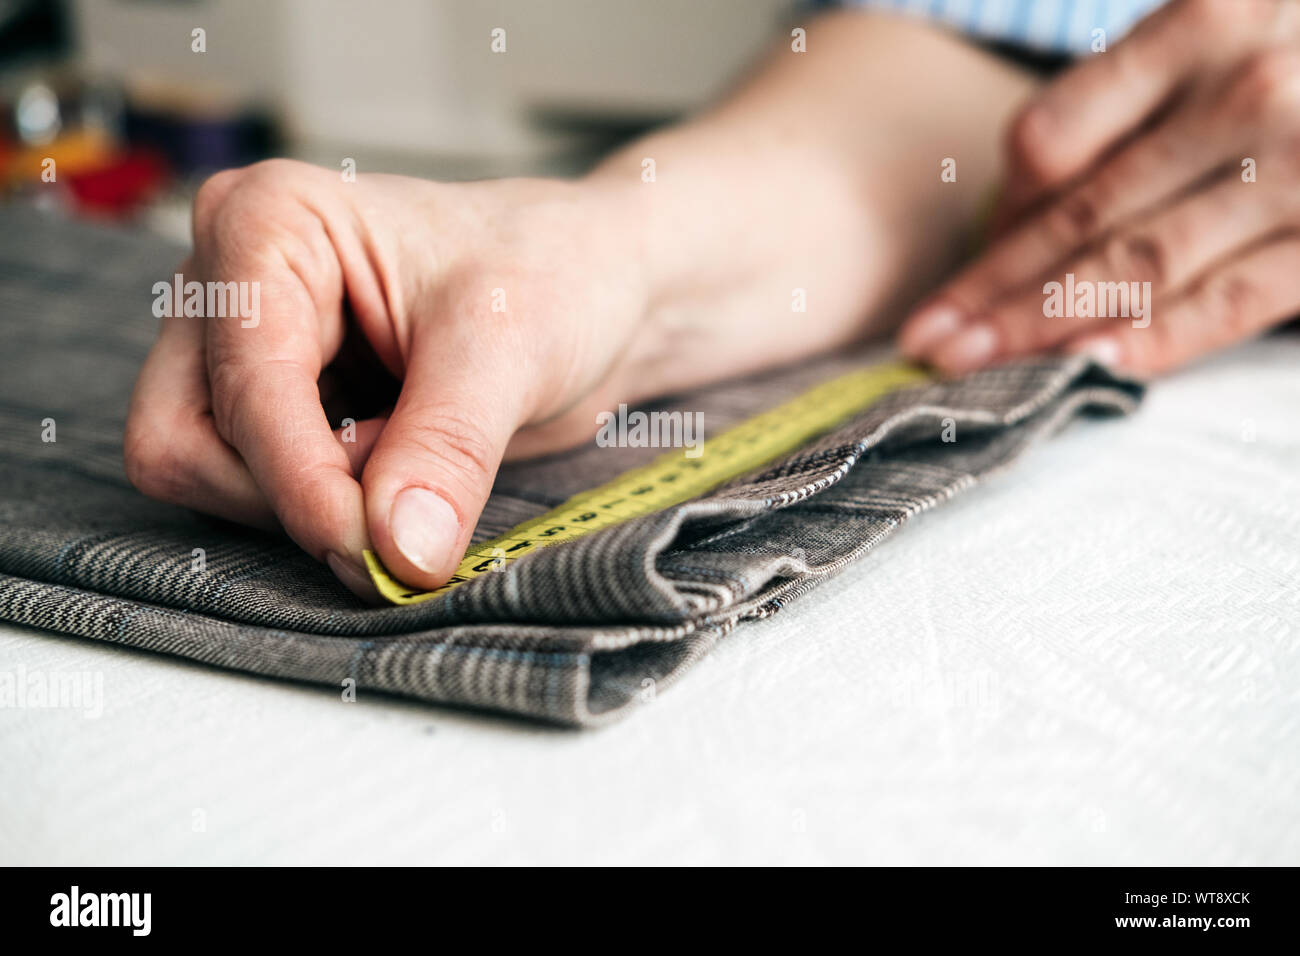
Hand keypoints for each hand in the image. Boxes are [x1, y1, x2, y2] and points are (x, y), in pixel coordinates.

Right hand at [124, 160, 650, 596]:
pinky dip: (325, 508)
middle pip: (187, 442)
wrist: (595, 294)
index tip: (377, 549)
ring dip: (312, 504)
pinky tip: (400, 466)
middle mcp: (230, 283)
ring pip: (209, 478)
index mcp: (268, 223)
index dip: (302, 482)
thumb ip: (447, 450)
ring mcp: (241, 349)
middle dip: (293, 495)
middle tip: (405, 496)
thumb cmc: (552, 275)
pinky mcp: (271, 406)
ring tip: (414, 456)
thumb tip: (398, 554)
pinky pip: (254, 493)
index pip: (241, 387)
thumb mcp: (508, 349)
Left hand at [898, 0, 1299, 376]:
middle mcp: (1247, 90)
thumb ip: (1126, 100)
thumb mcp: (1221, 26)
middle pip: (1081, 214)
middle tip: (921, 344)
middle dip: (989, 292)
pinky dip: (1155, 339)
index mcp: (1202, 22)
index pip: (1049, 139)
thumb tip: (1020, 206)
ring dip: (1041, 325)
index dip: (992, 222)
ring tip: (967, 367)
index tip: (951, 286)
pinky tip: (1091, 369)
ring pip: (1138, 263)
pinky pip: (1232, 300)